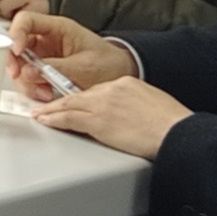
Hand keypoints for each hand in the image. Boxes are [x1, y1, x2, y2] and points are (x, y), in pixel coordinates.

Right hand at [5, 14, 132, 88]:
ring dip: (26, 81)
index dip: (16, 34)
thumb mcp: (84, 67)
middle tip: (19, 76)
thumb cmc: (109, 64)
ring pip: (20, 64)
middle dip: (15, 62)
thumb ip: (55, 68)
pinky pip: (28, 78)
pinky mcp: (43, 70)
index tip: (17, 51)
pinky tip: (47, 94)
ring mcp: (43, 55)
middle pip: (16, 44)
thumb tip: (28, 72)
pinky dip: (33, 88)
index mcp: (58, 28)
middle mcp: (46, 39)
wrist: (121, 75)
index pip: (26, 20)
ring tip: (44, 92)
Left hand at [32, 75, 191, 157]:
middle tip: (45, 105)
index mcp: (126, 83)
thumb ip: (134, 103)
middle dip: (60, 101)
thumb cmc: (172, 124)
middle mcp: (111, 90)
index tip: (73, 101)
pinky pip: (70, 119)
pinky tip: (46, 120)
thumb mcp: (152, 103)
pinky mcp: (99, 121)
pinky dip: (54, 118)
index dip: (81, 98)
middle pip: (79, 95)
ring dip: (51, 110)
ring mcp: (103, 105)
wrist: (177, 132)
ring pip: (69, 105)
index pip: (97, 90)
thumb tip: (127, 114)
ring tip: (39, 114)